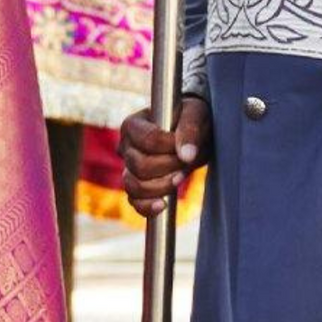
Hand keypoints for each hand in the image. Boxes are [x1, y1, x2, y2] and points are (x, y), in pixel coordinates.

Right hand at [118, 96, 211, 217]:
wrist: (194, 136)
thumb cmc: (192, 119)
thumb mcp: (196, 115)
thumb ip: (190, 130)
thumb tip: (187, 155)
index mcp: (132, 125)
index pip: (146, 140)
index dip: (169, 147)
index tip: (186, 146)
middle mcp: (125, 147)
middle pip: (139, 166)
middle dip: (168, 167)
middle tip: (185, 163)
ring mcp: (128, 168)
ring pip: (133, 186)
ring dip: (160, 187)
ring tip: (179, 179)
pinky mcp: (136, 186)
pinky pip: (135, 202)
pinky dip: (147, 206)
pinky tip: (162, 205)